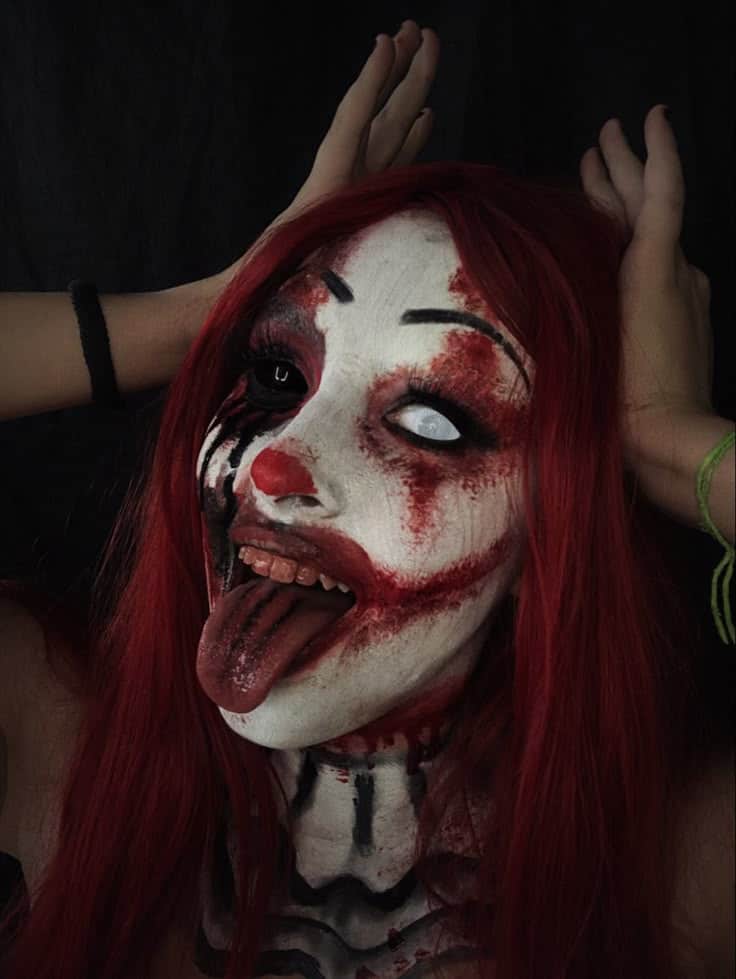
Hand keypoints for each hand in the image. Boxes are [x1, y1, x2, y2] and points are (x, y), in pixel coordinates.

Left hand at [204, 20, 438, 308]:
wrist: (257, 299)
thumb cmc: (265, 286)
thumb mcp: (276, 265)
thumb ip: (285, 246)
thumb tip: (282, 243)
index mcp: (327, 188)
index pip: (350, 124)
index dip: (369, 84)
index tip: (384, 43)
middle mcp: (346, 181)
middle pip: (379, 116)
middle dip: (401, 72)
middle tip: (418, 29)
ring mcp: (358, 189)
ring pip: (391, 131)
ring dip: (409, 91)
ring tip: (425, 52)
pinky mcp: (365, 204)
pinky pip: (396, 164)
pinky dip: (413, 138)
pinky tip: (428, 117)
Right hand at [579, 104, 714, 468]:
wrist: (666, 441)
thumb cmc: (634, 396)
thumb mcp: (614, 334)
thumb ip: (611, 284)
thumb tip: (599, 246)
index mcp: (656, 268)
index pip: (661, 193)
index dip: (653, 152)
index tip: (646, 118)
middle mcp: (674, 272)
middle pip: (649, 204)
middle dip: (626, 167)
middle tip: (605, 137)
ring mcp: (681, 294)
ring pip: (652, 231)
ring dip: (626, 198)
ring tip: (600, 169)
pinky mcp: (680, 319)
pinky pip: (659, 261)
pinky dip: (641, 238)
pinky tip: (625, 231)